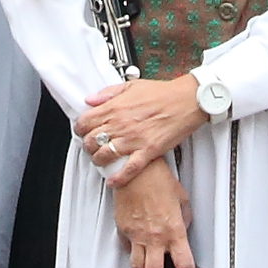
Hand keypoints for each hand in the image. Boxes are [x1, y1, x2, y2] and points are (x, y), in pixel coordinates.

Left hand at [81, 75, 207, 181]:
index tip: (82, 131)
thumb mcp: (131, 86)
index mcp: (115, 107)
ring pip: (105, 156)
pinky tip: (112, 181)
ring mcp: (134, 139)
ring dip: (98, 160)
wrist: (187, 101)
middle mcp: (121, 124)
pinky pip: (129, 169)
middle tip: (90, 147)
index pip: (85, 122)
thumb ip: (108, 93)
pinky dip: (118, 178)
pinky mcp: (148, 151)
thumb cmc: (162, 93)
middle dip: (87, 146)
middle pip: (91, 141)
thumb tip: (90, 100)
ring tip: (100, 160)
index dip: (80, 129)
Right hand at [113, 159, 199, 267]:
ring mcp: (137, 236)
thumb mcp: (182, 199)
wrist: (134, 170)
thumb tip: (182, 230)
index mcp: (174, 230)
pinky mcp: (123, 230)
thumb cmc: (158, 180)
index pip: (184, 264)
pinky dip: (132, 256)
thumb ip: (183, 219)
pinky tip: (137, 255)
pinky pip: (128, 249)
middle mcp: (154, 237)